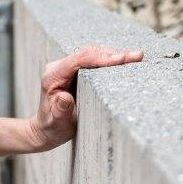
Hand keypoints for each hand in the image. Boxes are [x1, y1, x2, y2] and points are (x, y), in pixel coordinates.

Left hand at [28, 46, 143, 151]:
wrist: (46, 130)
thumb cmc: (52, 129)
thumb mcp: (56, 123)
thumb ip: (60, 111)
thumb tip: (64, 97)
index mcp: (53, 76)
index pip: (79, 60)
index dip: (101, 58)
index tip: (121, 59)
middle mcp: (59, 67)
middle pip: (88, 53)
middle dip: (114, 54)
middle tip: (137, 56)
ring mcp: (67, 67)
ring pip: (93, 54)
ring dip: (115, 54)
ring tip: (136, 56)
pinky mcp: (75, 70)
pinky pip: (94, 60)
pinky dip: (110, 60)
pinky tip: (126, 60)